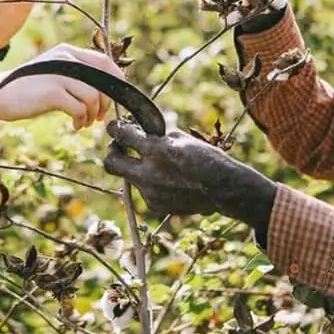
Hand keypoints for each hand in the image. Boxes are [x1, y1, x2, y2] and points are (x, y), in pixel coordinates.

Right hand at [0, 44, 125, 130]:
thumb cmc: (27, 88)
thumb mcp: (53, 73)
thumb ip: (75, 75)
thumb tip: (103, 91)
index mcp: (68, 52)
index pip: (104, 62)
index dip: (116, 80)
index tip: (116, 97)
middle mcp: (65, 59)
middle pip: (103, 79)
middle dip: (107, 101)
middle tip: (100, 116)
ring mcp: (58, 74)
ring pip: (94, 96)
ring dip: (94, 114)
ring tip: (84, 122)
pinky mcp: (51, 92)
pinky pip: (80, 108)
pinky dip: (82, 120)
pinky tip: (76, 125)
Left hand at [102, 120, 277, 232]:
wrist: (223, 188)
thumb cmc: (206, 157)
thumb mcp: (181, 138)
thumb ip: (157, 136)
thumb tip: (139, 131)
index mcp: (155, 150)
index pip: (121, 136)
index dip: (114, 129)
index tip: (113, 127)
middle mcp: (148, 173)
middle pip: (110, 163)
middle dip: (112, 152)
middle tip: (120, 147)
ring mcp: (150, 192)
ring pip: (129, 177)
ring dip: (136, 169)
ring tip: (156, 165)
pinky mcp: (155, 205)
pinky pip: (143, 190)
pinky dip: (150, 183)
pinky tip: (168, 181)